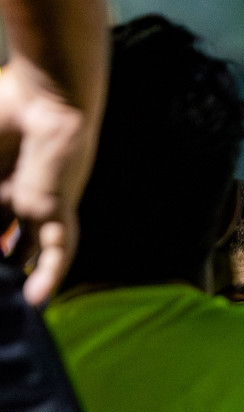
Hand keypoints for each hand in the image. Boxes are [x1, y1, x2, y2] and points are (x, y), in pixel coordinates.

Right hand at [0, 60, 101, 302]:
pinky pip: (57, 250)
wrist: (47, 95)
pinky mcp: (58, 211)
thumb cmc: (3, 111)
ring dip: (13, 275)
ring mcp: (35, 206)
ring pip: (25, 252)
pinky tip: (35, 302)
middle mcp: (11, 198)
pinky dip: (48, 275)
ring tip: (4, 305)